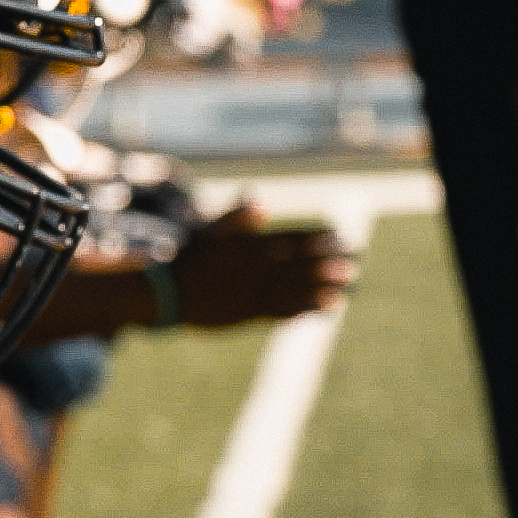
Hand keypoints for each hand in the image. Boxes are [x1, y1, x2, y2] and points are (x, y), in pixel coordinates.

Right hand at [166, 200, 356, 326]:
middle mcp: (254, 269)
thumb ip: (238, 218)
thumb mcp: (211, 230)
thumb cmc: (189, 257)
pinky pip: (281, 311)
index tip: (338, 238)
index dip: (316, 240)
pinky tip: (322, 311)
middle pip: (297, 266)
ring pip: (293, 291)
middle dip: (325, 266)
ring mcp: (251, 292)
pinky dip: (303, 310)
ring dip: (319, 291)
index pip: (290, 240)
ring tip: (343, 292)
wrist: (167, 291)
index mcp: (248, 245)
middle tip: (350, 266)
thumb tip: (262, 204)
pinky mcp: (247, 313)